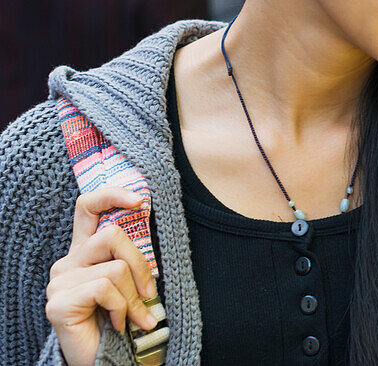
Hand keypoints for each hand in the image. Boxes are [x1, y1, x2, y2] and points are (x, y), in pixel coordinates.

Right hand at [45, 187, 159, 365]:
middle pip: (112, 235)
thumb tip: (148, 221)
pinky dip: (121, 309)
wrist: (106, 359)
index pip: (87, 207)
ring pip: (115, 267)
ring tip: (135, 317)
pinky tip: (118, 324)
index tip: (140, 200)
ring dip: (134, 296)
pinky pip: (105, 289)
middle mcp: (68, 262)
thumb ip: (132, 258)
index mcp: (84, 252)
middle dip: (140, 264)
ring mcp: (60, 282)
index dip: (111, 195)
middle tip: (150, 293)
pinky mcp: (58, 302)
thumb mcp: (131, 283)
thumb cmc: (120, 320)